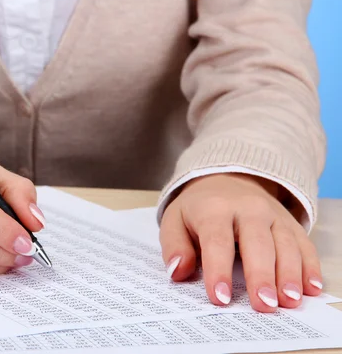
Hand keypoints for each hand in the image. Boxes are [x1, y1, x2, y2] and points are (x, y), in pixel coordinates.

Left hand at [160, 173, 321, 311]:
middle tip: (264, 305)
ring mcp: (273, 215)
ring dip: (289, 274)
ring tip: (289, 301)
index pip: (217, 241)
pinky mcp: (290, 223)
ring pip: (285, 244)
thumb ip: (174, 247)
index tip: (220, 298)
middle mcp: (248, 209)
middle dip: (261, 275)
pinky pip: (304, 244)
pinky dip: (310, 266)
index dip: (218, 270)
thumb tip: (178, 271)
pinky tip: (310, 288)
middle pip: (257, 243)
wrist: (225, 179)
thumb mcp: (174, 221)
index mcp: (214, 209)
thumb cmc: (198, 209)